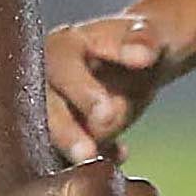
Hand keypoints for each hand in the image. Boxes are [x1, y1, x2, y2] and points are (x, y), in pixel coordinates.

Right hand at [42, 9, 185, 161]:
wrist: (142, 63)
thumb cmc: (141, 43)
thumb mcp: (151, 34)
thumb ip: (145, 41)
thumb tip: (142, 55)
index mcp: (63, 45)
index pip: (61, 65)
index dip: (81, 91)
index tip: (107, 113)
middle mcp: (47, 75)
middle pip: (44, 105)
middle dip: (65, 131)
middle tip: (88, 153)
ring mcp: (52, 106)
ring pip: (49, 133)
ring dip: (69, 151)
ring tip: (95, 161)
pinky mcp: (64, 132)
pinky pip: (65, 153)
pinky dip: (90, 159)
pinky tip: (118, 155)